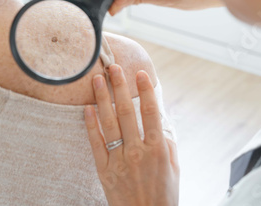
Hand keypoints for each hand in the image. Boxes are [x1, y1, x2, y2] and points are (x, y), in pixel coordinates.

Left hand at [84, 64, 179, 205]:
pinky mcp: (104, 170)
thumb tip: (159, 117)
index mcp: (157, 149)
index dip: (145, 90)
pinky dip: (90, 125)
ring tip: (97, 80)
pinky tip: (87, 108)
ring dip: (102, 98)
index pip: (150, 112)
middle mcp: (137, 151)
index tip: (140, 73)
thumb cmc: (163, 194)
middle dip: (119, 86)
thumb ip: (166, 140)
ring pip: (109, 123)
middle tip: (113, 67)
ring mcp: (119, 160)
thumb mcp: (174, 166)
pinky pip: (96, 143)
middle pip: (126, 111)